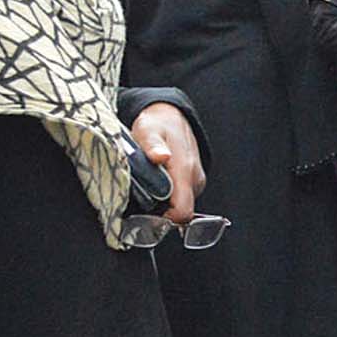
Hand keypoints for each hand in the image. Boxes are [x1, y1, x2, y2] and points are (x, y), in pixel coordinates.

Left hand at [130, 101, 206, 223]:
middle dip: (161, 212)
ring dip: (164, 204)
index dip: (165, 219)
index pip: (183, 211)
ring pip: (182, 206)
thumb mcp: (148, 131)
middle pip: (182, 213)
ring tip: (148, 187)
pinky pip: (182, 198)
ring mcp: (196, 181)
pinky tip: (157, 184)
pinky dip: (169, 197)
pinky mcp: (193, 182)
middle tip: (141, 199)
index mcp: (185, 171)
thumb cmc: (157, 125)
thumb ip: (153, 146)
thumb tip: (161, 156)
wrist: (172, 117)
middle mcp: (194, 179)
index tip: (146, 213)